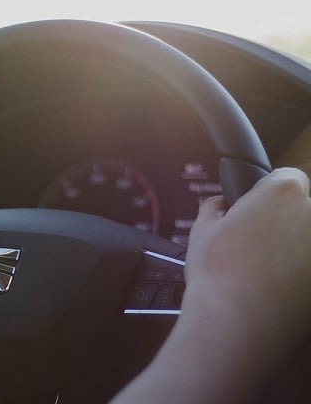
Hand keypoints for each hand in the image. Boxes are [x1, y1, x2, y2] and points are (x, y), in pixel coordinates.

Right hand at [183, 167, 310, 356]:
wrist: (237, 325)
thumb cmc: (218, 274)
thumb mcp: (202, 229)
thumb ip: (215, 207)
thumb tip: (220, 205)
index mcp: (285, 193)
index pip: (286, 176)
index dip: (266, 192)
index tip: (252, 209)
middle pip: (303, 209)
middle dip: (283, 220)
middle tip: (253, 241)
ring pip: (306, 240)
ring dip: (293, 248)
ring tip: (262, 269)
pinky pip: (307, 269)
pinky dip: (298, 274)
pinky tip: (273, 288)